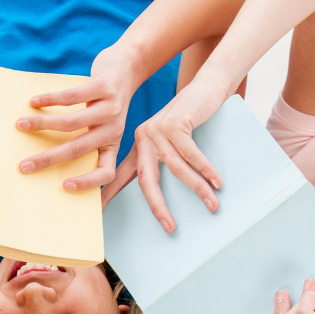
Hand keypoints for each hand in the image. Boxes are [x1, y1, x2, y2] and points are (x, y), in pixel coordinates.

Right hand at [13, 46, 137, 190]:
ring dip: (42, 124)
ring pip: (71, 123)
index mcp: (112, 143)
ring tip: (21, 124)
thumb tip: (50, 156)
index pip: (107, 172)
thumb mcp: (106, 125)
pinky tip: (34, 101)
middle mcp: (114, 129)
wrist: (127, 67)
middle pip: (78, 150)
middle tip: (24, 166)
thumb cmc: (108, 101)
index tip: (64, 186)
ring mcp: (110, 108)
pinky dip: (49, 99)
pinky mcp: (104, 87)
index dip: (89, 183)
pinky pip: (72, 97)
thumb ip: (88, 139)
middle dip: (48, 159)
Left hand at [107, 82, 226, 232]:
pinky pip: (192, 154)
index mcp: (139, 145)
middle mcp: (143, 138)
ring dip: (197, 188)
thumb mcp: (171, 139)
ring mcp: (158, 130)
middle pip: (145, 179)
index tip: (98, 212)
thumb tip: (163, 193)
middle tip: (169, 227)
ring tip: (213, 205)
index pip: (121, 174)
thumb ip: (164, 159)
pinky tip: (217, 183)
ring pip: (176, 168)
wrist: (205, 86)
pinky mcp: (175, 124)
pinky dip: (206, 170)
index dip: (109, 193)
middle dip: (157, 206)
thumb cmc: (191, 118)